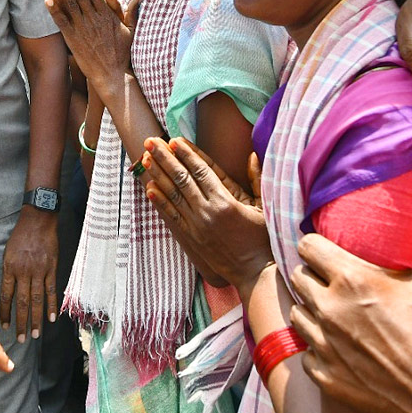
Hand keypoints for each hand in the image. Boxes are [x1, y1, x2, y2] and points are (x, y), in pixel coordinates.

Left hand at [0, 207, 58, 342]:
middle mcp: (23, 271)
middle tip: (21, 339)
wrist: (38, 219)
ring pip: (37, 300)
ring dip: (36, 319)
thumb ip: (9, 271)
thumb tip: (10, 291)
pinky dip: (52, 305)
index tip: (5, 326)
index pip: (6, 296)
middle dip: (21, 322)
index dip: (5, 312)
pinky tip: (51, 318)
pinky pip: (52, 290)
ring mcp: (39, 270)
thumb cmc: (21, 235)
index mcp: (9, 267)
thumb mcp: (8, 252)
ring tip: (35, 334)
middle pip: (22, 302)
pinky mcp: (52, 268)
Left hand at [45, 0, 138, 90]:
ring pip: (69, 4)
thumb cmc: (122, 53)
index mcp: (106, 14)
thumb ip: (127, 10)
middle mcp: (93, 19)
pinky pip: (62, 22)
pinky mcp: (73, 40)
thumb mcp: (129, 29)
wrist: (112, 75)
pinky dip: (54, 10)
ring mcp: (82, 29)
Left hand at [142, 138, 273, 297]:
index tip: (174, 139)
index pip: (201, 171)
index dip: (186, 154)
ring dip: (158, 175)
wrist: (256, 272)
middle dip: (165, 158)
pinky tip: (150, 188)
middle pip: (182, 179)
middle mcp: (208, 212)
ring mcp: (197, 226)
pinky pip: (172, 216)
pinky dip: (160, 201)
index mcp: (226, 202)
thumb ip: (257, 179)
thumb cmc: (264, 239)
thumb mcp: (266, 207)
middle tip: (150, 141)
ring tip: (145, 159)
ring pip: (173, 195)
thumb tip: (252, 155)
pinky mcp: (192, 238)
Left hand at [288, 235, 411, 412]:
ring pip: (297, 313)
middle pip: (297, 278)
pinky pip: (307, 352)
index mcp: (350, 279)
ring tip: (332, 314)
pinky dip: (318, 348)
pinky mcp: (323, 374)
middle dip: (312, 275)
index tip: (325, 251)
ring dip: (311, 310)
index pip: (307, 246)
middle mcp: (328, 308)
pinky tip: (338, 348)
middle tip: (331, 282)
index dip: (315, 245)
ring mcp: (322, 343)